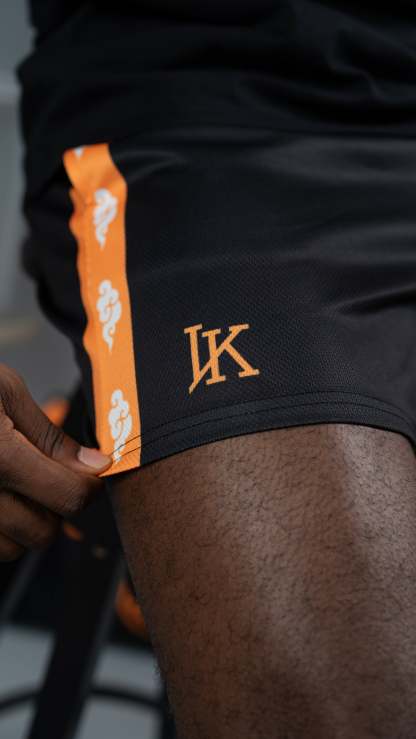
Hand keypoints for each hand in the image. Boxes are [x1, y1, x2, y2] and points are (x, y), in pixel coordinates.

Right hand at [0, 364, 111, 561]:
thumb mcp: (4, 391)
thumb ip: (49, 434)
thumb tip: (94, 464)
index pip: (68, 496)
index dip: (89, 487)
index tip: (90, 474)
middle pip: (41, 533)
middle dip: (55, 509)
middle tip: (48, 477)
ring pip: (10, 549)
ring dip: (22, 523)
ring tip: (11, 483)